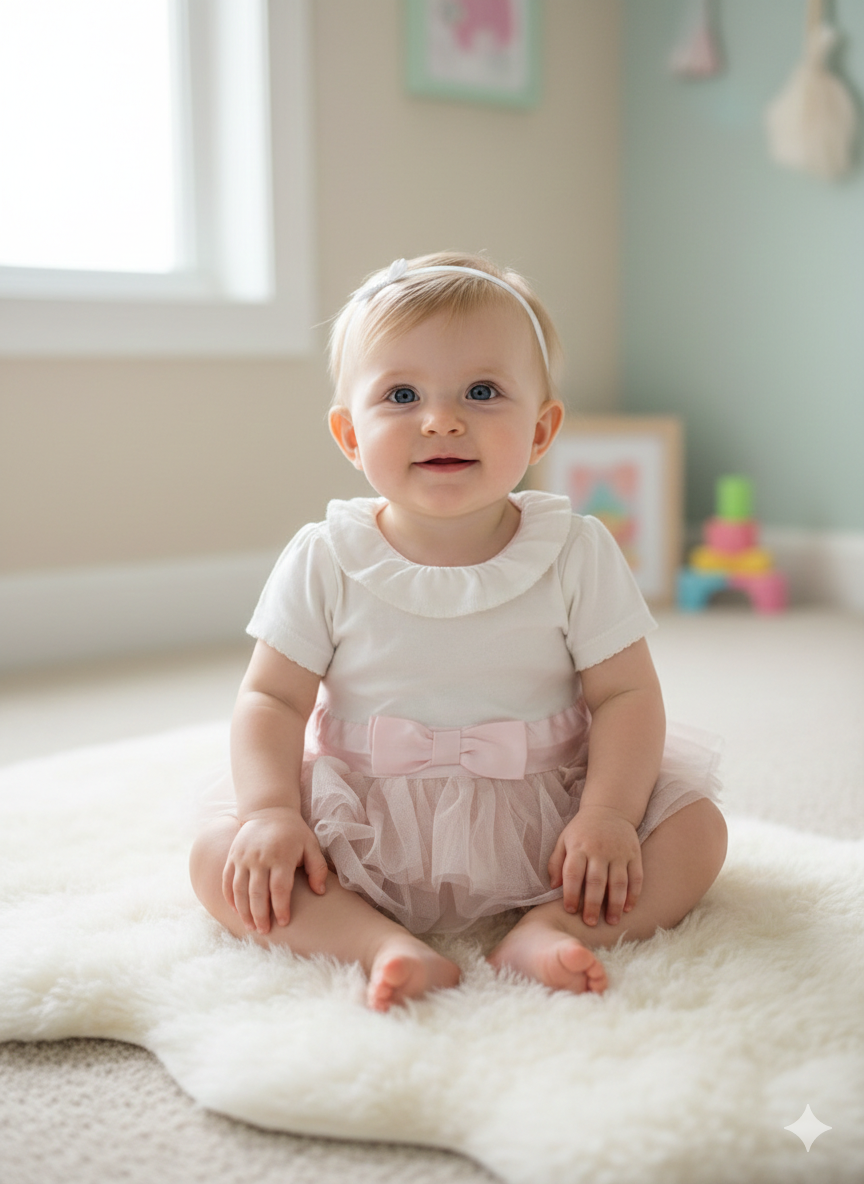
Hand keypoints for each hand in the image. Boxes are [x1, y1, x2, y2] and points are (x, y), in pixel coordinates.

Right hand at [222, 806, 327, 933]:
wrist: (269, 810)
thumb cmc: (293, 832)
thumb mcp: (311, 845)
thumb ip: (318, 868)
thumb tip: (319, 892)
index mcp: (281, 856)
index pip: (279, 889)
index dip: (281, 908)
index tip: (284, 923)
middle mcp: (260, 858)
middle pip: (257, 893)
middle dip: (260, 915)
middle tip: (264, 931)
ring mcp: (243, 857)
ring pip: (239, 890)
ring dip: (243, 911)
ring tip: (250, 926)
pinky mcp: (232, 856)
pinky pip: (227, 880)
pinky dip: (230, 898)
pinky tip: (236, 911)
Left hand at [548, 805, 642, 926]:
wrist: (609, 809)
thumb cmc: (582, 830)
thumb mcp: (564, 840)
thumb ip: (556, 862)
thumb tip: (553, 886)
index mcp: (579, 847)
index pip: (573, 873)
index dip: (570, 894)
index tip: (570, 910)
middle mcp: (599, 850)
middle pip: (596, 882)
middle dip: (592, 905)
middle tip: (590, 922)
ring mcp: (619, 852)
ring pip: (618, 883)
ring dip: (615, 904)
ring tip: (611, 921)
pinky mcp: (634, 854)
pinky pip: (636, 877)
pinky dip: (633, 894)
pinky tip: (628, 908)